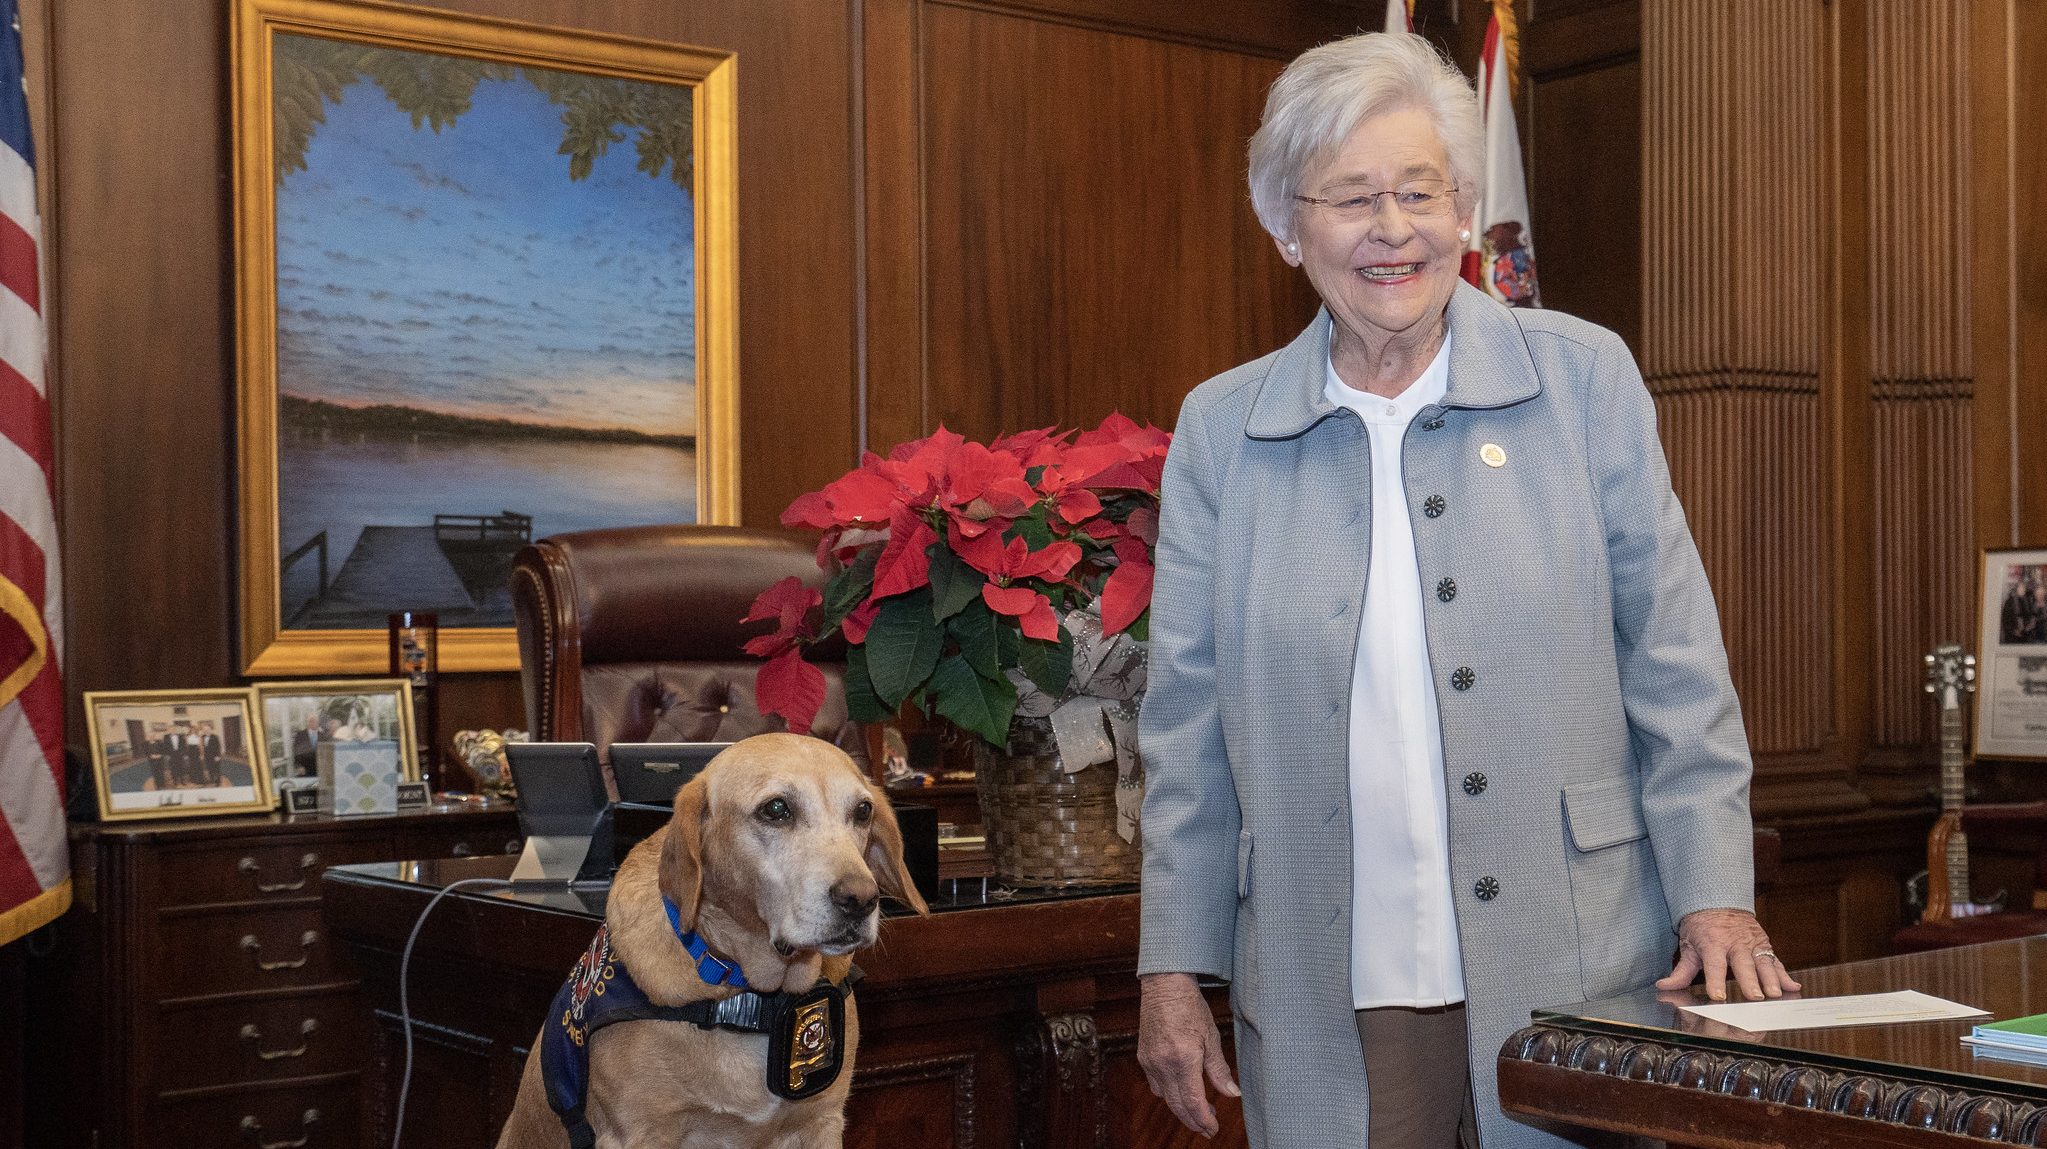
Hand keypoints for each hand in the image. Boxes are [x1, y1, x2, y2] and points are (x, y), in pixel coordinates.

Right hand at [1137, 972, 1239, 1136]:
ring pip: (1165, 1098)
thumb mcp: (1211, 1038)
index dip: (1204, 1120)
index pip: (1194, 1102)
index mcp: (1183, 1060)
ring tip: (1200, 1111)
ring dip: (1182, 1109)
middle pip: (1178, 1106)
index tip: (1214, 1129)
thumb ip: (1219, 1070)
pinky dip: (1169, 1094)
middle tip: (1208, 1128)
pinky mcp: (1143, 1057)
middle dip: (1194, 1121)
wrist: (1165, 986)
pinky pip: (1155, 1085)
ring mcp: (1150, 1062)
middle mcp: (1163, 1065)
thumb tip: (1233, 1093)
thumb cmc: (1190, 1007)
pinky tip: (1180, 1090)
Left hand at [1654, 908, 1801, 1000]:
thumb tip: (1663, 986)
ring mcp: (1752, 943)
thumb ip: (1680, 970)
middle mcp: (1734, 943)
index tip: (1718, 996)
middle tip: (1756, 998)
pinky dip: (1785, 975)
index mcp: (1712, 943)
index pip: (1713, 964)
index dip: (1715, 980)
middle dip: (1750, 982)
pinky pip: (1776, 962)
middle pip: (1743, 964)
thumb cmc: (1700, 925)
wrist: (1718, 899)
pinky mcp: (1764, 944)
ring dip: (1771, 980)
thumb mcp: (1687, 945)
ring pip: (1763, 963)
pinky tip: (1793, 988)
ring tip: (1776, 995)